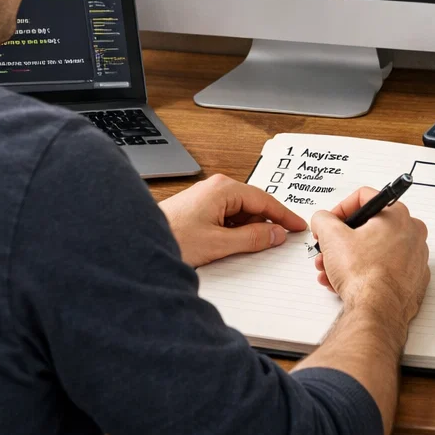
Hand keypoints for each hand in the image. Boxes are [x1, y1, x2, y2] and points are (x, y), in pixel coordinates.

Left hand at [160, 174, 306, 267]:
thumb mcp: (219, 244)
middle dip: (267, 222)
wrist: (136, 245)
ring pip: (240, 212)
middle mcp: (216, 188)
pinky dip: (236, 230)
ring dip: (250, 228)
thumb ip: (252, 239)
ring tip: (258, 246)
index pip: (264, 200)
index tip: (298, 226)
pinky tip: (237, 245)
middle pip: (253, 204)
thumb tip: (275, 234)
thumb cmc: (171, 238)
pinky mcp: (198, 209)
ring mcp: (206, 198)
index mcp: (223, 189)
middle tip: (283, 239)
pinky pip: (227, 217)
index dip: (284, 215)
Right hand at [310, 187, 429, 323]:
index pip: (364, 197)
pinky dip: (366, 272)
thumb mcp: (332, 236)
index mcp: (398, 215)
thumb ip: (323, 219)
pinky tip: (346, 283)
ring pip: (375, 250)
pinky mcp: (413, 280)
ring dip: (349, 258)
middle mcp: (412, 233)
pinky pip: (385, 268)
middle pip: (369, 227)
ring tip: (331, 271)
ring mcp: (416, 258)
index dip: (340, 209)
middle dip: (342, 240)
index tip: (330, 223)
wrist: (377, 312)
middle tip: (328, 250)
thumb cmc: (364, 274)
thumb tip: (323, 219)